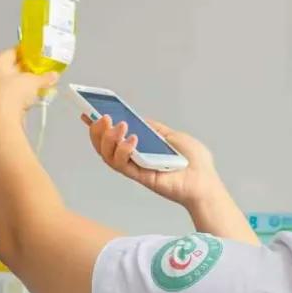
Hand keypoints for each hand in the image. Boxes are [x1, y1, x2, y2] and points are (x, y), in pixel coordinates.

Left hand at [0, 48, 58, 117]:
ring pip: (15, 81)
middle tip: (45, 68)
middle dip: (30, 68)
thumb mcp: (33, 81)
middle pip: (14, 67)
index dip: (28, 52)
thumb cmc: (14, 91)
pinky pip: (15, 92)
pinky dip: (25, 92)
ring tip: (44, 81)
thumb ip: (45, 77)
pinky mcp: (1, 102)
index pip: (14, 52)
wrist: (4, 117)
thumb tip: (55, 75)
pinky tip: (36, 94)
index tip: (41, 54)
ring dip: (29, 81)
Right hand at [84, 115, 222, 208]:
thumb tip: (139, 119)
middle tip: (102, 118)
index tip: (87, 112)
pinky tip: (132, 139)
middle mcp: (134, 159)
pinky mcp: (141, 177)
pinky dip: (124, 151)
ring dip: (109, 139)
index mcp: (140, 148)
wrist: (205, 180)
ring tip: (119, 126)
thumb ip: (155, 129)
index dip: (98, 127)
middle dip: (98, 131)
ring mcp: (136, 168)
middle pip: (104, 147)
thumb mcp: (174, 136)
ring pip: (109, 156)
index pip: (113, 137)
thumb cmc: (194, 161)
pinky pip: (124, 166)